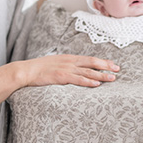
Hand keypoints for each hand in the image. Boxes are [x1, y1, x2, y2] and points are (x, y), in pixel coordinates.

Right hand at [0, 53, 118, 106]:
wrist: (25, 71)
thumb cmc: (38, 69)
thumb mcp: (54, 63)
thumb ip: (65, 66)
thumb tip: (73, 70)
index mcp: (68, 58)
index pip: (89, 59)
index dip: (102, 62)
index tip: (112, 64)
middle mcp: (69, 61)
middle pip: (92, 63)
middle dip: (106, 66)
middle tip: (118, 70)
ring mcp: (65, 69)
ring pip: (87, 72)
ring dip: (101, 75)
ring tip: (112, 78)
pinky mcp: (61, 77)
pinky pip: (77, 80)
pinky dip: (88, 82)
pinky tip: (96, 84)